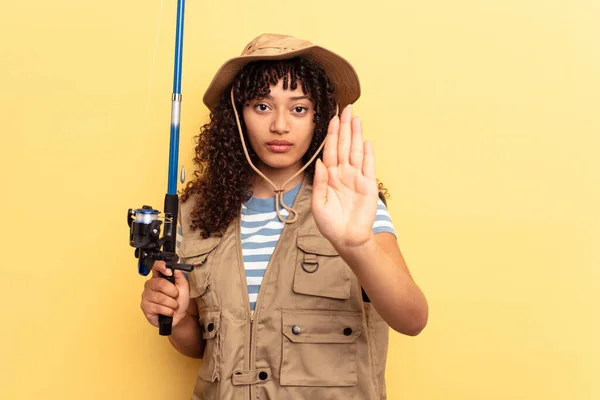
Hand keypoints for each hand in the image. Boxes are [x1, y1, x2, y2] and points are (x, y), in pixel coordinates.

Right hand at [140, 261, 189, 328]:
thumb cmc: (179, 301)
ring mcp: (146, 296)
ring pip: (160, 297)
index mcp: (159, 277)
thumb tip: (175, 268)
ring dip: (172, 303)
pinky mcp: (145, 307)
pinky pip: (158, 307)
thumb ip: (180, 276)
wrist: (178, 316)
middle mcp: (150, 285)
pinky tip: (168, 311)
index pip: (155, 266)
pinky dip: (168, 311)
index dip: (161, 266)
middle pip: (160, 283)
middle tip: (176, 296)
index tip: (169, 271)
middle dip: (172, 292)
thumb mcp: (184, 287)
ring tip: (173, 305)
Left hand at [312, 105, 377, 249]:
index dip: (331, 135)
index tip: (331, 119)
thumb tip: (320, 162)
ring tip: (356, 118)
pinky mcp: (368, 186)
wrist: (347, 239)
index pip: (330, 151)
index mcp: (330, 177)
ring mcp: (357, 178)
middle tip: (346, 109)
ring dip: (356, 135)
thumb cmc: (331, 224)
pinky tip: (366, 141)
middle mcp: (344, 174)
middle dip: (345, 127)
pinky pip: (368, 166)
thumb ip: (320, 182)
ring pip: (356, 151)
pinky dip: (367, 154)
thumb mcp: (318, 203)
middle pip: (344, 145)